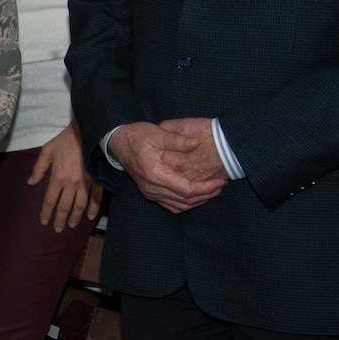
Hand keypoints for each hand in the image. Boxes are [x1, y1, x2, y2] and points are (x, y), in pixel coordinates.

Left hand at [29, 122, 102, 231]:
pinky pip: (96, 199)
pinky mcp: (98, 181)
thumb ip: (39, 167)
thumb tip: (31, 183)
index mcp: (57, 177)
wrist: (89, 132)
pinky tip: (89, 217)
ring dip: (75, 218)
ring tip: (70, 225)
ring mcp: (86, 184)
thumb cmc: (66, 140)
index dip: (46, 212)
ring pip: (80, 206)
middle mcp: (71, 184)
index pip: (50, 200)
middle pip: (64, 207)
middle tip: (57, 230)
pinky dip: (93, 209)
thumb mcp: (47, 150)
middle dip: (59, 220)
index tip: (44, 221)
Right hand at [111, 120, 225, 213]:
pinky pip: (171, 205)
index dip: (206, 188)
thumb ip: (177, 140)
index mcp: (156, 174)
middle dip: (207, 195)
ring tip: (212, 191)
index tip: (219, 181)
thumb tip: (196, 143)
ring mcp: (150, 192)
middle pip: (186, 201)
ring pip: (179, 206)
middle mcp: (153, 188)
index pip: (187, 190)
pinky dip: (186, 204)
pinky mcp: (150, 193)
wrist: (117, 143)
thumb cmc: (137, 136)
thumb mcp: (157, 133)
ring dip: (198, 201)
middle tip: (221, 185)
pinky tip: (196, 196)